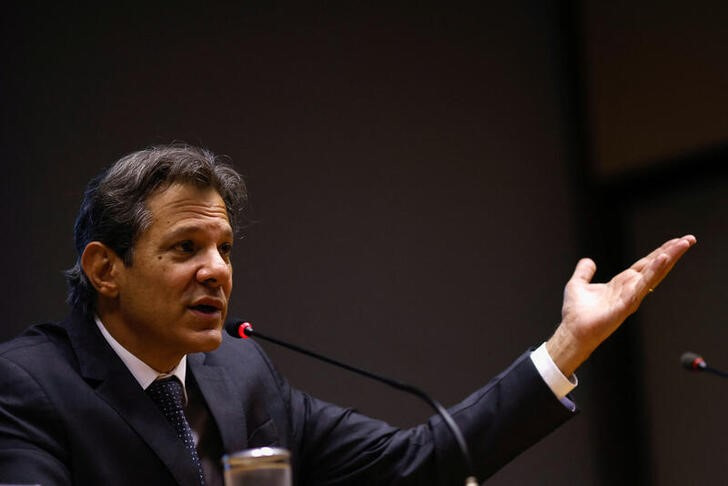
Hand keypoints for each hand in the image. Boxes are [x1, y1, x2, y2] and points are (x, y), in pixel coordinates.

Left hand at [546, 235, 696, 376]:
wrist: (572, 331)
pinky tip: (662, 260)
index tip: (675, 241)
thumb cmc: (576, 313)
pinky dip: (653, 273)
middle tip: (689, 239)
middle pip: (654, 267)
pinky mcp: (626, 305)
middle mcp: (629, 289)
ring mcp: (630, 297)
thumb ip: (584, 272)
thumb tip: (588, 261)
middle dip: (672, 253)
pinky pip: (642, 286)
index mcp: (622, 283)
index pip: (645, 264)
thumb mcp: (578, 284)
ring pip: (654, 274)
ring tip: (682, 245)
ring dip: (668, 259)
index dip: (660, 252)